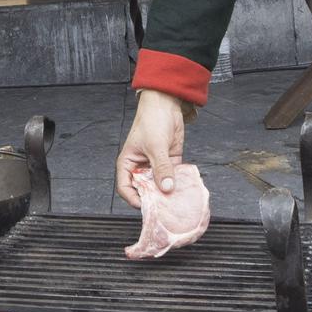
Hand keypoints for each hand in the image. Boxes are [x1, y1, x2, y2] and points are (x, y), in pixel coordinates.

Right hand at [117, 89, 189, 207]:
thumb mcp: (156, 146)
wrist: (167, 104)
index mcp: (128, 164)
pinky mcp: (170, 163)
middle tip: (164, 207)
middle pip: (144, 190)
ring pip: (160, 186)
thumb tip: (167, 188)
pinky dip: (178, 184)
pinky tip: (185, 190)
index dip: (134, 199)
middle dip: (154, 198)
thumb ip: (162, 168)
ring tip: (176, 202)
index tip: (147, 205)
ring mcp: (156, 166)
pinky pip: (173, 178)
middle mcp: (141, 168)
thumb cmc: (152, 121)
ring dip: (168, 193)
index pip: (126, 188)